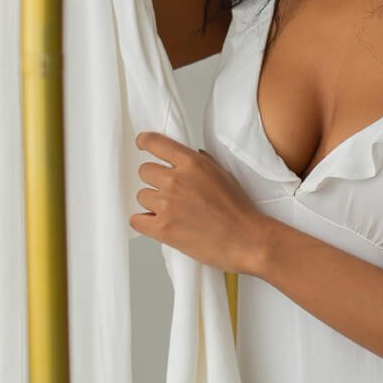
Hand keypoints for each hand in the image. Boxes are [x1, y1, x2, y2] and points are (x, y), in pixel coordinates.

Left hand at [130, 131, 270, 275]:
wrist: (246, 240)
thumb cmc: (239, 210)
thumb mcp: (223, 174)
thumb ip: (202, 162)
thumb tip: (191, 156)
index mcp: (191, 164)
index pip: (155, 143)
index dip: (145, 142)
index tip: (141, 143)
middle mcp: (176, 180)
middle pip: (144, 171)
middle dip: (153, 180)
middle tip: (168, 191)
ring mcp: (167, 205)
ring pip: (141, 196)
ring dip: (152, 203)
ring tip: (171, 212)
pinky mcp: (163, 229)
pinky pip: (136, 220)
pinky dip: (144, 223)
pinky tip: (157, 224)